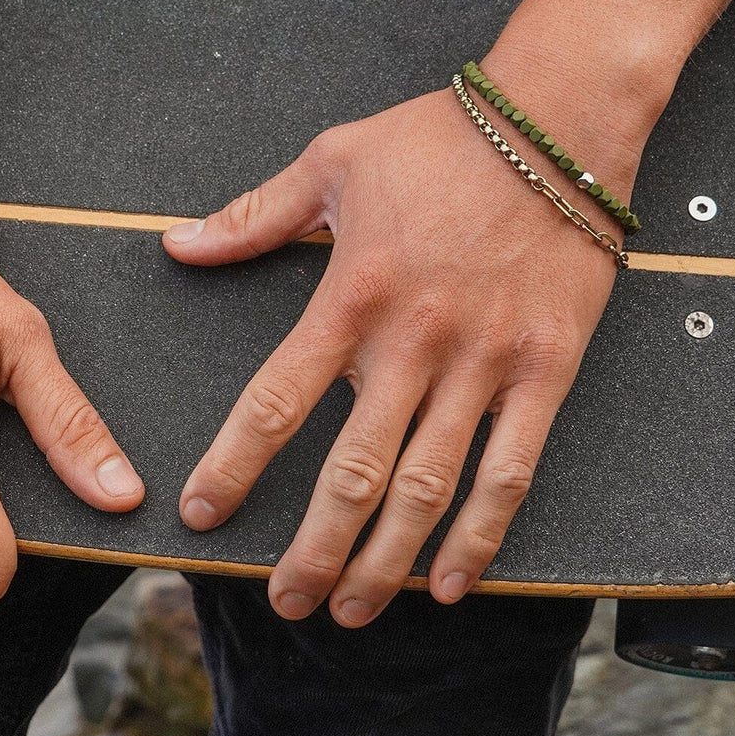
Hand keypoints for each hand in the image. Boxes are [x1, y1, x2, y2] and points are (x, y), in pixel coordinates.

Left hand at [164, 83, 639, 626]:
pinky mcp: (545, 371)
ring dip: (386, 561)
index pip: (275, 402)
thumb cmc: (438, 141)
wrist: (557, 122)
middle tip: (285, 600)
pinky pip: (512, 469)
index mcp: (351, 295)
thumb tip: (177, 244)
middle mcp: (413, 342)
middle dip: (314, 550)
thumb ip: (253, 216)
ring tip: (353, 612)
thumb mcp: (332, 163)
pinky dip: (482, 535)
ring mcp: (483, 363)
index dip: (232, 466)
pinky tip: (451, 581)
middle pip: (352, 472)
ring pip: (427, 488)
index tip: (203, 512)